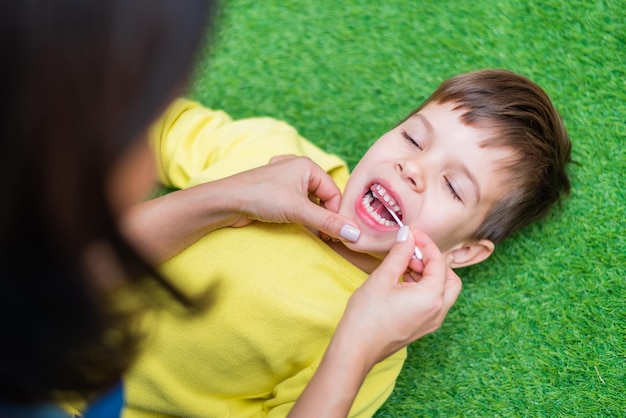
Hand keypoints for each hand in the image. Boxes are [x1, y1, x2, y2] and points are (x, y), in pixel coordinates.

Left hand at [228, 155, 360, 241]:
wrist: (226, 201)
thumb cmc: (261, 196)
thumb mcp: (298, 210)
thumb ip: (327, 223)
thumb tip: (354, 233)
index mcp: (308, 165)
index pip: (333, 193)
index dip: (336, 215)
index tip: (337, 235)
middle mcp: (298, 169)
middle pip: (322, 197)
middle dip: (324, 217)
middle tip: (326, 237)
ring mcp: (286, 180)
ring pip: (309, 201)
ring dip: (312, 218)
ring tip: (312, 232)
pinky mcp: (276, 192)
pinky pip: (297, 203)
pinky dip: (300, 215)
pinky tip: (297, 225)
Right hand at [336, 225, 461, 364]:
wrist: (356, 349)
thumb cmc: (366, 316)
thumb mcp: (382, 277)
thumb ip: (399, 253)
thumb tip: (408, 235)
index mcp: (432, 297)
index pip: (438, 262)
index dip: (425, 244)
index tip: (411, 233)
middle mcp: (438, 311)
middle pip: (450, 278)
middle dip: (433, 261)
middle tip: (411, 253)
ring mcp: (432, 322)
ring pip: (443, 291)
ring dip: (428, 275)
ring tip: (403, 266)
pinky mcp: (422, 328)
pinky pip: (433, 303)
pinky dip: (424, 288)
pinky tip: (402, 282)